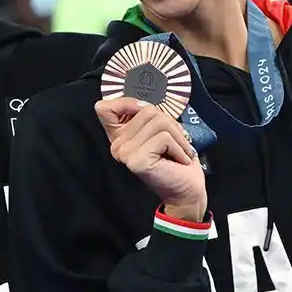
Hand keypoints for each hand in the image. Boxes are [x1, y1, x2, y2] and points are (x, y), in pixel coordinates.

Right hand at [95, 96, 206, 220]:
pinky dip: (179, 147)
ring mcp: (124, 153)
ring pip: (158, 122)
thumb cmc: (177, 158)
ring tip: (180, 151)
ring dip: (178, 136)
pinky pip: (164, 138)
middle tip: (176, 142)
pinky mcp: (136, 160)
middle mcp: (117, 145)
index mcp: (119, 136)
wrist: (187, 188)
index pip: (104, 108)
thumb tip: (145, 104)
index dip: (128, 103)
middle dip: (170, 123)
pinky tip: (179, 160)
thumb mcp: (161, 130)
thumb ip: (149, 116)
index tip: (151, 115)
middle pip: (146, 110)